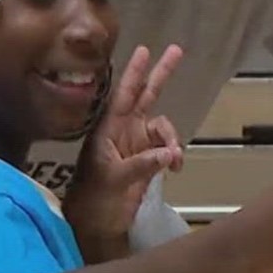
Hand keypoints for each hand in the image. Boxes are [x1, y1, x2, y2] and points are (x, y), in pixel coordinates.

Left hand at [64, 44, 184, 258]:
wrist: (97, 223)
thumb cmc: (95, 197)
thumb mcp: (114, 179)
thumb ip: (141, 165)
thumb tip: (169, 154)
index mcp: (109, 128)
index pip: (124, 94)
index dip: (134, 72)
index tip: (144, 49)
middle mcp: (125, 130)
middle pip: (147, 95)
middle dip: (161, 74)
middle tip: (177, 50)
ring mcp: (138, 144)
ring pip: (163, 128)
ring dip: (172, 140)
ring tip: (174, 160)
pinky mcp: (149, 160)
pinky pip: (168, 148)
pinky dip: (175, 156)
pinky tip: (175, 169)